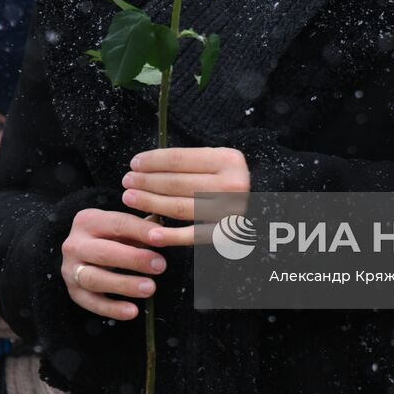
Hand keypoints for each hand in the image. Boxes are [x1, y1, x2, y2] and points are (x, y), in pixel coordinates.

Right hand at [61, 207, 166, 320]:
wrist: (79, 253)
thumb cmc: (107, 237)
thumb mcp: (120, 228)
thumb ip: (140, 229)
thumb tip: (163, 232)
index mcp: (87, 221)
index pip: (117, 223)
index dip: (141, 230)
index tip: (162, 238)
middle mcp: (75, 244)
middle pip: (104, 252)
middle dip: (134, 259)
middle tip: (160, 265)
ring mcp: (71, 270)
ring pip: (95, 279)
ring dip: (124, 284)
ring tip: (149, 288)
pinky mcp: (74, 292)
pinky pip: (92, 303)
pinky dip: (113, 309)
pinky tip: (132, 311)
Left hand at [121, 147, 249, 246]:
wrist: (266, 203)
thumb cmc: (230, 179)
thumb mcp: (217, 161)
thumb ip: (189, 162)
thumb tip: (146, 165)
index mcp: (227, 159)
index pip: (180, 159)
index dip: (153, 161)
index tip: (134, 163)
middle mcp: (232, 183)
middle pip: (177, 183)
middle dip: (147, 182)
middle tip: (127, 182)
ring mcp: (231, 210)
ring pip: (180, 207)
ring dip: (151, 204)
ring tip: (130, 199)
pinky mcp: (228, 233)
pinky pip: (194, 235)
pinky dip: (171, 235)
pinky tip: (152, 233)